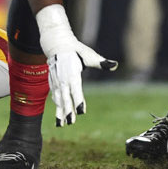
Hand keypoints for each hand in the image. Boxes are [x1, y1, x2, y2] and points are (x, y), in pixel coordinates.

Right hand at [36, 4, 116, 126]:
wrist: (56, 44)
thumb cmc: (75, 50)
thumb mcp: (89, 55)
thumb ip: (101, 62)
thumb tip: (114, 65)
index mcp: (73, 74)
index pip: (76, 90)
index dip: (78, 101)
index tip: (81, 111)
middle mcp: (63, 79)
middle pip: (65, 98)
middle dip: (68, 111)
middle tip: (71, 122)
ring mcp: (56, 81)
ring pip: (58, 99)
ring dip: (60, 112)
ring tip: (61, 124)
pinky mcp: (53, 82)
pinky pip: (55, 96)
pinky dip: (56, 105)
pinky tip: (59, 113)